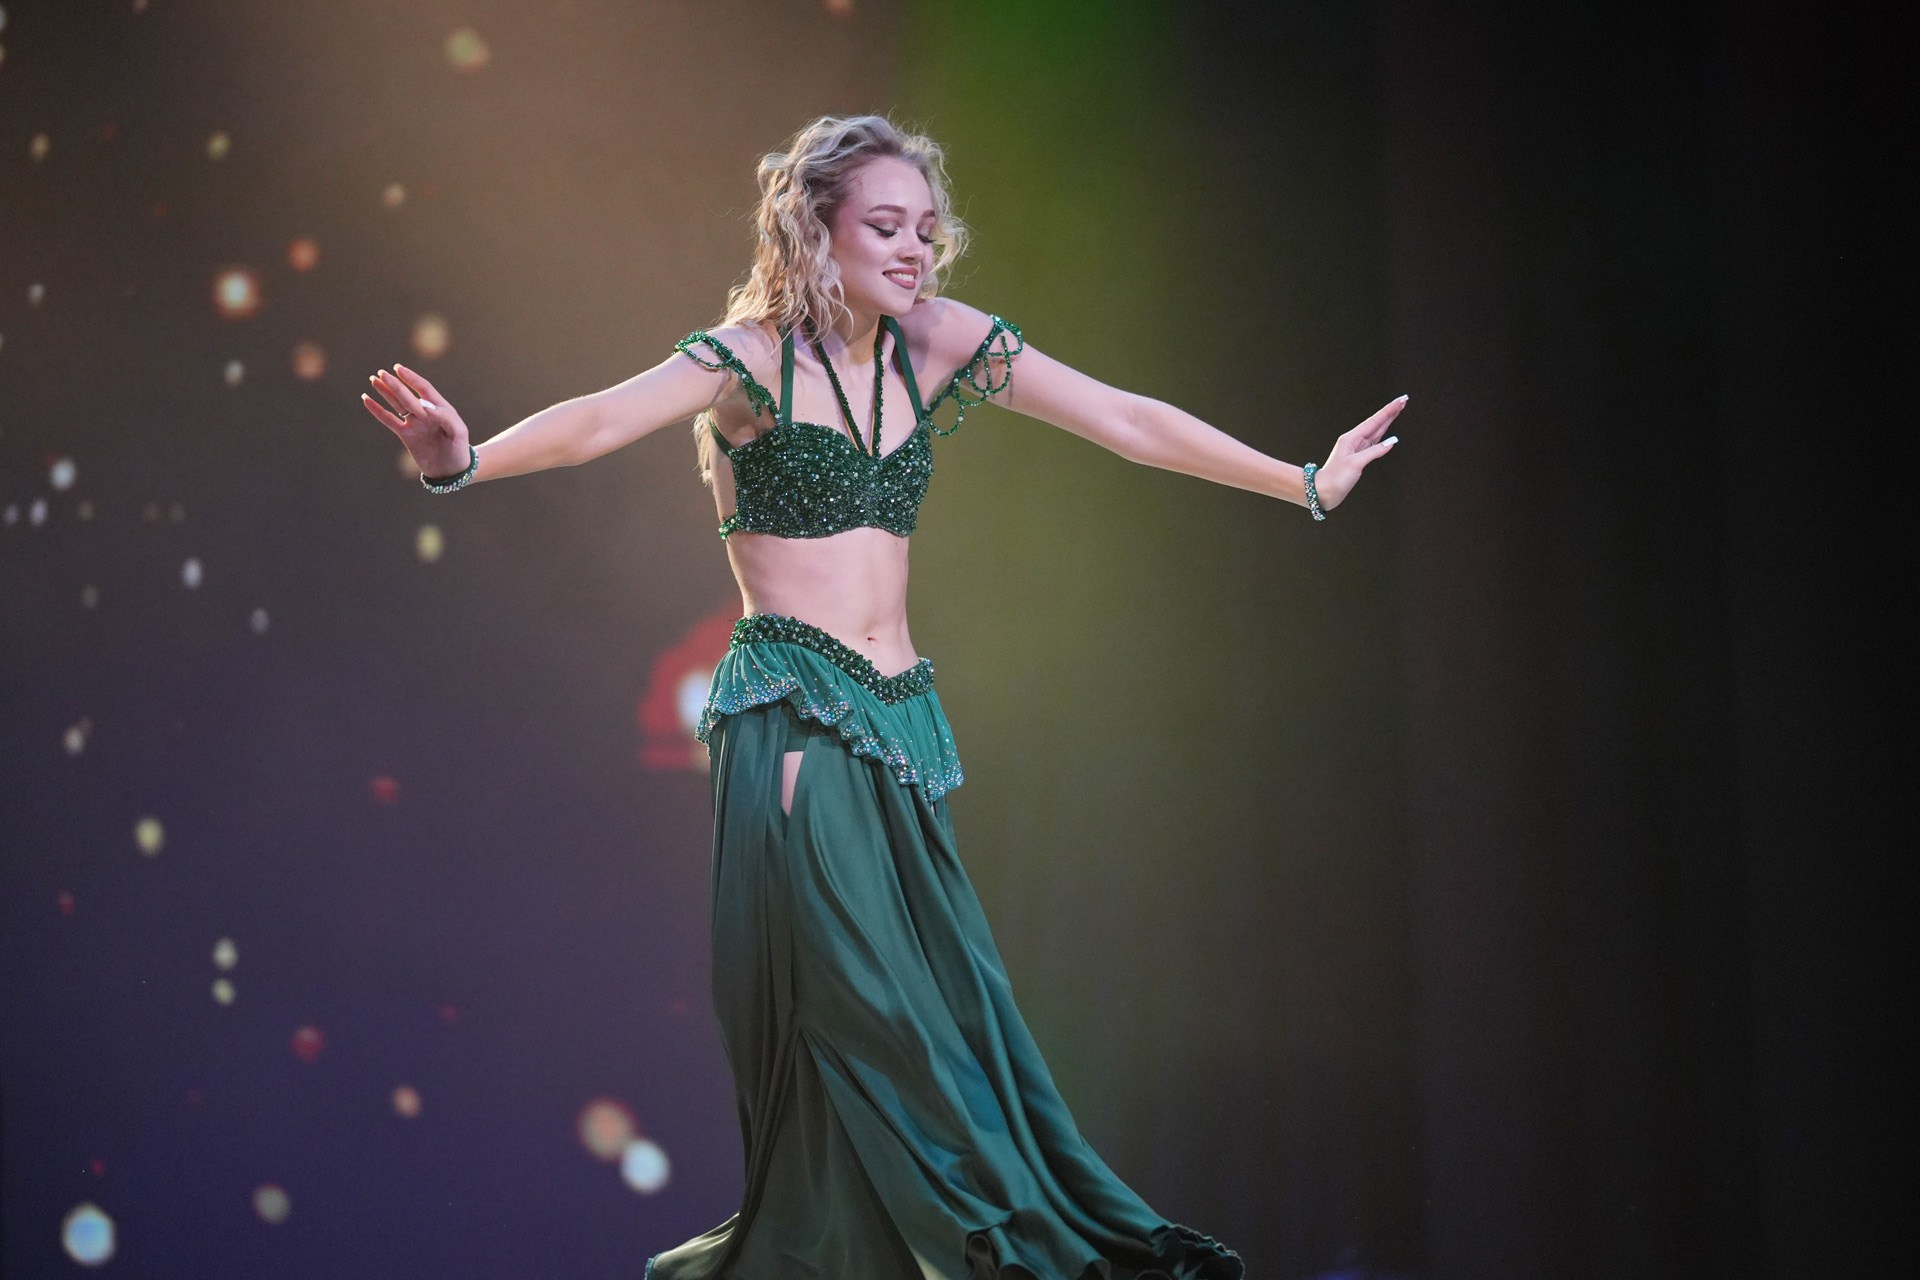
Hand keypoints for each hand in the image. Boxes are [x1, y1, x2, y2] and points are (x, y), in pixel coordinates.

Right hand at [362, 364, 471, 476]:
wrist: (452, 471)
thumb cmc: (460, 450)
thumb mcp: (459, 433)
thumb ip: (445, 418)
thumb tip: (426, 408)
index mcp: (440, 408)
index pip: (424, 388)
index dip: (411, 378)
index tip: (399, 369)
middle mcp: (425, 413)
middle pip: (407, 395)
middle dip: (394, 384)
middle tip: (381, 373)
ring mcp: (414, 423)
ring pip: (397, 404)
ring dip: (385, 392)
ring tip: (373, 379)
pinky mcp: (406, 435)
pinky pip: (389, 421)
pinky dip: (378, 411)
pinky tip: (367, 400)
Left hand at [1311, 395, 1406, 510]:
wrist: (1323, 491)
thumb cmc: (1335, 478)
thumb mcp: (1355, 464)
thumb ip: (1374, 452)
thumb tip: (1392, 442)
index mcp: (1352, 438)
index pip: (1374, 421)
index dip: (1389, 410)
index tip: (1400, 400)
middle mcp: (1355, 440)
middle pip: (1377, 423)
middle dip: (1391, 411)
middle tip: (1404, 400)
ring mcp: (1357, 448)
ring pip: (1376, 431)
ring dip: (1388, 420)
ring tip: (1398, 410)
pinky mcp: (1359, 457)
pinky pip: (1374, 442)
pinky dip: (1383, 435)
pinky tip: (1389, 432)